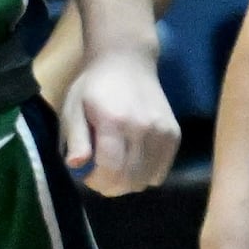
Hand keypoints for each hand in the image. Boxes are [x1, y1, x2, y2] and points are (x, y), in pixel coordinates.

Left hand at [58, 44, 177, 197]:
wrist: (126, 62)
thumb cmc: (92, 87)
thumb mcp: (73, 109)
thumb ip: (76, 139)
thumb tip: (77, 165)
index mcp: (114, 123)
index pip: (112, 170)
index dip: (98, 183)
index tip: (87, 178)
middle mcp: (143, 129)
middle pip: (131, 179)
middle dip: (110, 186)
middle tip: (98, 177)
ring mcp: (163, 132)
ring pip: (147, 179)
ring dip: (128, 182)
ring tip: (115, 168)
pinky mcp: (174, 134)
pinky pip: (162, 170)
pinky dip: (146, 174)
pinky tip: (133, 162)